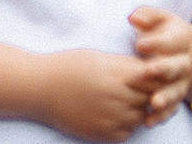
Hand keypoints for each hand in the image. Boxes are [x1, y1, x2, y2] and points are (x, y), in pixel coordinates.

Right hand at [35, 48, 158, 141]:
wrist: (38, 89)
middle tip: (131, 86)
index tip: (146, 74)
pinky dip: (124, 124)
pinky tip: (109, 113)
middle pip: (150, 98)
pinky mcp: (104, 134)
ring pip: (141, 116)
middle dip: (146, 92)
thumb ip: (124, 64)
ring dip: (136, 109)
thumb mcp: (95, 57)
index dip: (153, 76)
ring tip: (118, 99)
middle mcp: (116, 98)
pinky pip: (128, 132)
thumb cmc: (65, 68)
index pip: (153, 78)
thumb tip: (150, 70)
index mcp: (115, 75)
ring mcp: (111, 118)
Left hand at [128, 6, 191, 124]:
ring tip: (154, 103)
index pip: (171, 41)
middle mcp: (185, 62)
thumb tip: (134, 18)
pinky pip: (173, 108)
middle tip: (148, 71)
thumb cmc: (162, 31)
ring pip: (176, 91)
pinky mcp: (177, 96)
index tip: (140, 45)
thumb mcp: (158, 18)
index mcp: (181, 40)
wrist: (186, 52)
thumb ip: (147, 16)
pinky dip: (162, 116)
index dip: (157, 43)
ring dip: (166, 98)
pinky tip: (149, 121)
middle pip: (177, 68)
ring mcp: (183, 81)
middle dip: (163, 70)